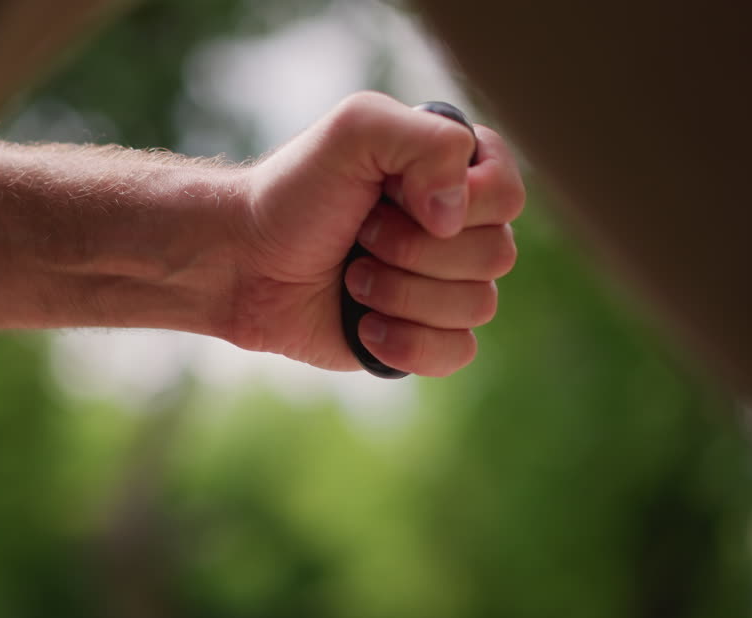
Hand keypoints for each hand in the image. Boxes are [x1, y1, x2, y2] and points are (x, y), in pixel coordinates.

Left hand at [227, 91, 524, 375]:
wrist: (242, 264)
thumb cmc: (293, 194)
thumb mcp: (354, 132)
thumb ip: (427, 143)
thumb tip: (454, 219)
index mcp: (453, 171)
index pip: (508, 193)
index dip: (460, 202)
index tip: (395, 195)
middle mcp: (458, 227)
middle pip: (497, 255)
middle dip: (414, 250)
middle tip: (360, 235)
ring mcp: (444, 284)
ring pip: (479, 306)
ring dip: (401, 293)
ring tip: (352, 276)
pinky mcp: (424, 335)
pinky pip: (458, 352)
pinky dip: (407, 341)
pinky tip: (364, 325)